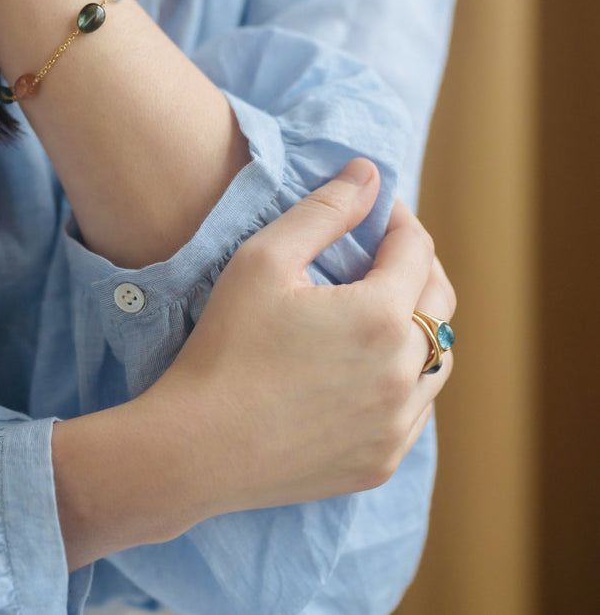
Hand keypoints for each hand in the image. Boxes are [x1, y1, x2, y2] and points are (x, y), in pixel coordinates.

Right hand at [145, 157, 454, 517]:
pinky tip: (367, 366)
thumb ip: (324, 210)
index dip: (399, 220)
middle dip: (415, 267)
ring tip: (377, 307)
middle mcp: (404, 374)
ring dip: (418, 323)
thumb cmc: (224, 347)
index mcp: (381, 317)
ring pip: (438, 358)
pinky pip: (417, 407)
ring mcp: (397, 424)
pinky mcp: (382, 460)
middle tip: (379, 253)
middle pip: (439, 302)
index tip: (377, 211)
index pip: (417, 250)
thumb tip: (370, 173)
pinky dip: (405, 376)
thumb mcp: (263, 260)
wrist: (195, 447)